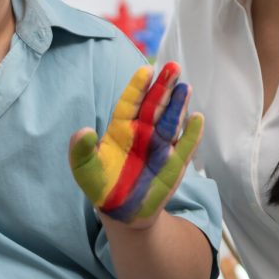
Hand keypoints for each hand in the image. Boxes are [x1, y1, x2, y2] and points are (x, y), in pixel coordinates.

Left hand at [69, 62, 202, 224]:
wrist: (120, 212)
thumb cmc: (100, 185)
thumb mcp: (84, 168)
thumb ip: (80, 149)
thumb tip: (84, 131)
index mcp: (120, 129)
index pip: (130, 103)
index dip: (137, 87)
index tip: (146, 71)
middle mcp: (142, 133)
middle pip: (154, 105)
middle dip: (163, 87)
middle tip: (173, 66)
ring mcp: (159, 147)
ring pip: (171, 121)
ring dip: (178, 105)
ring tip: (185, 87)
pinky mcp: (173, 165)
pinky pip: (184, 146)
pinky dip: (192, 133)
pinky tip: (197, 118)